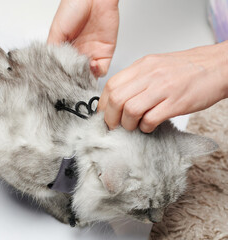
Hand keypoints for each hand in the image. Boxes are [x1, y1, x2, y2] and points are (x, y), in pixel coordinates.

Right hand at [48, 0, 119, 76]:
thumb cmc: (73, 7)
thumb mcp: (56, 31)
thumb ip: (53, 51)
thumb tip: (50, 68)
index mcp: (65, 49)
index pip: (62, 69)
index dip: (61, 76)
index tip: (58, 80)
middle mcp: (78, 53)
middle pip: (76, 75)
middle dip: (73, 80)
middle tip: (69, 80)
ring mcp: (92, 54)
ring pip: (88, 76)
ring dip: (84, 78)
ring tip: (80, 74)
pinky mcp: (105, 53)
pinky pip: (102, 70)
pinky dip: (96, 72)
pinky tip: (90, 66)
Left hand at [97, 41, 227, 132]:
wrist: (220, 65)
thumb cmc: (189, 68)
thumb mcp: (157, 65)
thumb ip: (137, 78)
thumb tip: (118, 97)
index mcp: (143, 65)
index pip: (111, 85)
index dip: (103, 104)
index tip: (104, 114)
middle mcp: (150, 75)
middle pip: (116, 99)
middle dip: (110, 117)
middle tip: (114, 125)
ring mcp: (163, 89)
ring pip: (130, 110)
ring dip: (127, 124)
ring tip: (133, 126)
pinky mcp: (176, 103)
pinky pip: (150, 119)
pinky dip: (145, 127)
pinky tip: (149, 127)